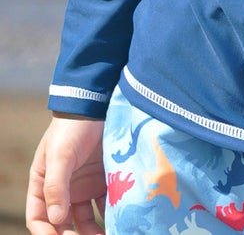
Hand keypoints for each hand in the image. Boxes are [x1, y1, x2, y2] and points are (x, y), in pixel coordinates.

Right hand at [25, 116, 106, 234]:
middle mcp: (63, 190)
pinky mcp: (104, 180)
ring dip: (94, 230)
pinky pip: (106, 203)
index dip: (46, 233)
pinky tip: (120, 222)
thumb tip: (56, 219)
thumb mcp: (60, 156)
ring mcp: (83, 186)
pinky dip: (111, 215)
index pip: (39, 218)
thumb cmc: (72, 129)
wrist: (97, 106)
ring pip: (86, 218)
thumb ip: (56, 186)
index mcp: (43, 185)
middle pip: (64, 223)